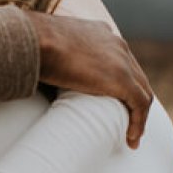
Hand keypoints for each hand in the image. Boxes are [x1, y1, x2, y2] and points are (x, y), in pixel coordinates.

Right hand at [28, 12, 152, 149]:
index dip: (120, 80)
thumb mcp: (45, 45)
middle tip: (129, 122)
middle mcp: (115, 43)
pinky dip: (138, 123)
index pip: (118, 57)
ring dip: (139, 115)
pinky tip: (131, 140)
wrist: (34, 39)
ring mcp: (121, 60)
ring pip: (142, 90)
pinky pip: (140, 104)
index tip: (114, 99)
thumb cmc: (30, 43)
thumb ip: (49, 56)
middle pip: (135, 74)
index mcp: (98, 32)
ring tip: (131, 136)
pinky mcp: (121, 78)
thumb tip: (33, 72)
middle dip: (134, 99)